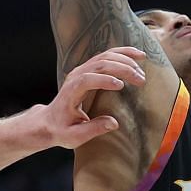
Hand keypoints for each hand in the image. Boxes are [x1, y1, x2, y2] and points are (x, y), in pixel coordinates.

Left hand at [30, 49, 148, 149]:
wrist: (49, 121)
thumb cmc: (61, 130)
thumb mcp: (74, 136)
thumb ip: (93, 129)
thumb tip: (114, 123)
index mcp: (71, 91)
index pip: (86, 80)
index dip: (103, 80)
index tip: (121, 86)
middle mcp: (76, 76)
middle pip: (100, 64)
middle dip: (122, 69)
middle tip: (141, 80)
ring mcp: (82, 69)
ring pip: (105, 56)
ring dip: (125, 61)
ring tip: (141, 72)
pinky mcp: (89, 68)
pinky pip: (107, 55)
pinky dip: (123, 53)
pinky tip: (138, 55)